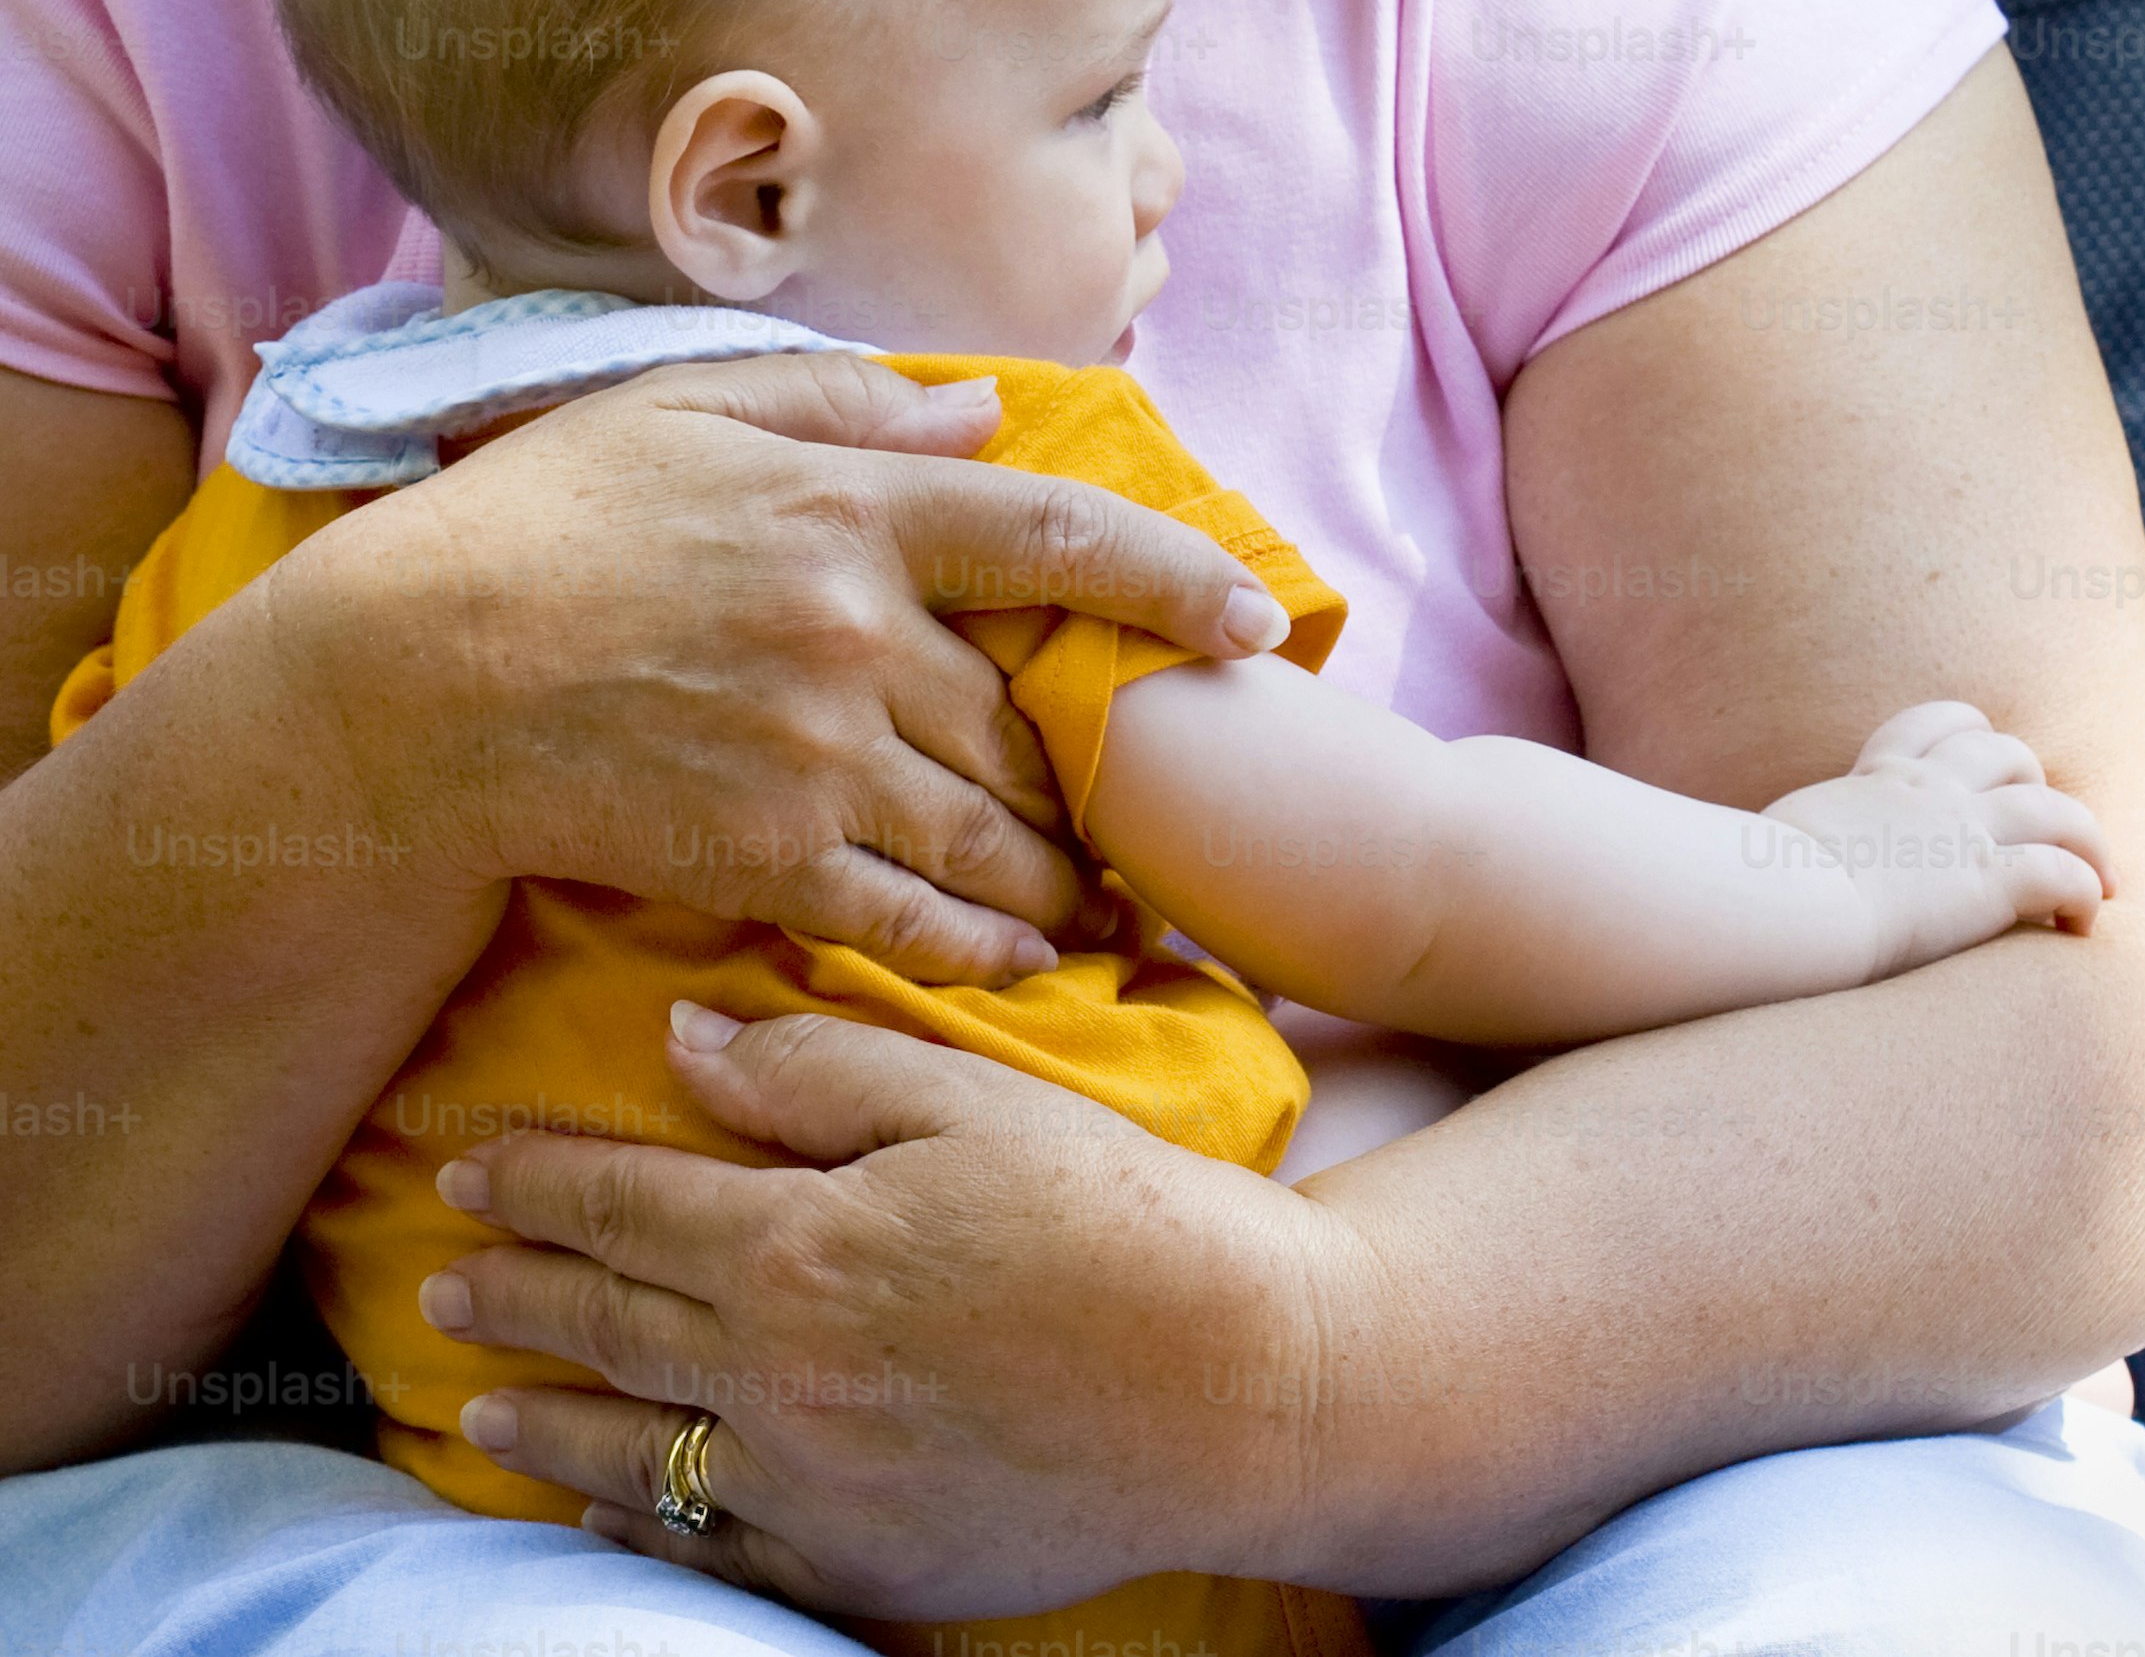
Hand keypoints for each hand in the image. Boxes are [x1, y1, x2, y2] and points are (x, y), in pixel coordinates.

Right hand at [273, 352, 1288, 983]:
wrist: (408, 682)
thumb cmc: (538, 525)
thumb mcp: (682, 409)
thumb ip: (844, 403)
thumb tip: (982, 416)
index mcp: (847, 505)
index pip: (1057, 537)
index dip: (1177, 578)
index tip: (1258, 620)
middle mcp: (855, 629)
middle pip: (1031, 714)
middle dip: (1102, 771)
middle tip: (1161, 809)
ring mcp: (814, 752)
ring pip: (994, 826)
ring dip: (1063, 872)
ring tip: (1109, 902)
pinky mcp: (763, 858)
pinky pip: (913, 915)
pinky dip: (985, 944)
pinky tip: (1024, 959)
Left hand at [419, 1007, 1357, 1614]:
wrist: (1239, 1387)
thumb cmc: (1115, 1216)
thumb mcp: (972, 1101)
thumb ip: (818, 1075)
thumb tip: (684, 1045)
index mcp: (805, 1246)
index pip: (628, 1203)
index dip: (538, 1180)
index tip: (465, 1168)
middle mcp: (785, 1376)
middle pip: (613, 1323)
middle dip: (515, 1293)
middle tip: (439, 1279)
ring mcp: (818, 1486)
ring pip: (636, 1449)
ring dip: (543, 1419)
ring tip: (473, 1401)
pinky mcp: (864, 1564)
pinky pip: (712, 1554)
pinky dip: (637, 1527)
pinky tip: (597, 1505)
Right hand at [1763, 699, 2114, 978]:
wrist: (1780, 905)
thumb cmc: (1755, 886)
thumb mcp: (1767, 840)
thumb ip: (1788, 844)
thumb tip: (1746, 866)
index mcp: (1876, 779)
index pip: (1936, 724)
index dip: (1973, 734)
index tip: (1986, 756)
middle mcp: (1928, 791)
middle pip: (2010, 756)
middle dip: (2039, 786)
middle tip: (2051, 826)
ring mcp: (1962, 832)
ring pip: (2057, 811)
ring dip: (2089, 842)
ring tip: (2102, 878)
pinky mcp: (1988, 882)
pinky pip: (2063, 875)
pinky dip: (2085, 894)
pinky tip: (2083, 924)